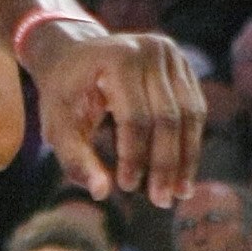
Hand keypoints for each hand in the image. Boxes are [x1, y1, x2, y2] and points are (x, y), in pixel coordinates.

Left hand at [24, 20, 204, 206]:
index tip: (128, 187)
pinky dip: (190, 143)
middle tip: (161, 200)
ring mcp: (171, 54)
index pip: (134, 116)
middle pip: (167, 117)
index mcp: (117, 58)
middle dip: (165, 163)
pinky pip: (194, 109)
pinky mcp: (182, 65)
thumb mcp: (57, 124)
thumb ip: (75, 158)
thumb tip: (102, 193)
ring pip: (189, 115)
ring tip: (179, 193)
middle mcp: (150, 50)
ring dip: (186, 158)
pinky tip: (183, 172)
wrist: (73, 54)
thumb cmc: (63, 94)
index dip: (134, 155)